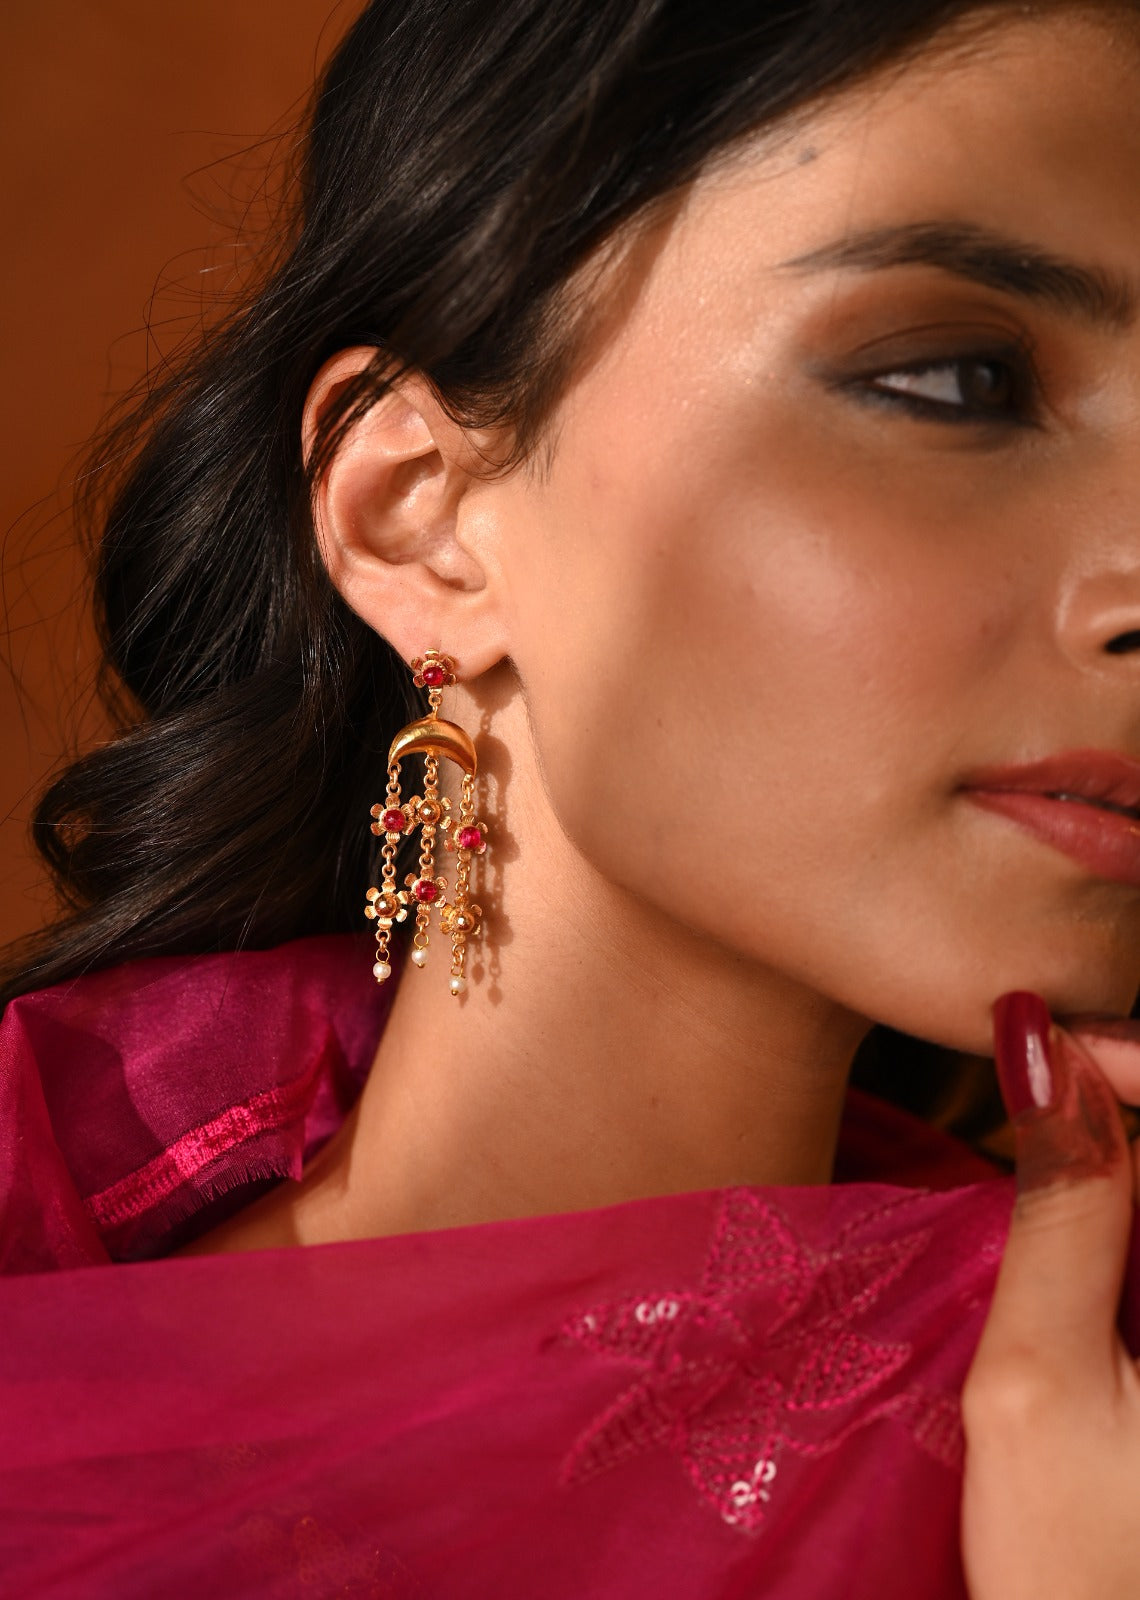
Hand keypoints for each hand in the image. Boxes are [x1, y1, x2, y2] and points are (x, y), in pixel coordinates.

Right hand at [960, 994, 1139, 1599]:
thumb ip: (1060, 1208)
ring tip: (1064, 1138)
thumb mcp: (1038, 1379)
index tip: (1057, 1053)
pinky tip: (1101, 1215)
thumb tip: (1039, 1043)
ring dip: (1132, 1157)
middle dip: (1133, 1104)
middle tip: (1055, 1091)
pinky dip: (1136, 1211)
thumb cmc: (1072, 1565)